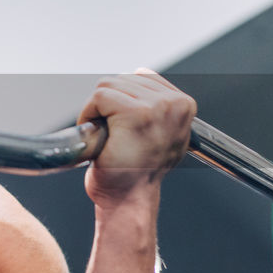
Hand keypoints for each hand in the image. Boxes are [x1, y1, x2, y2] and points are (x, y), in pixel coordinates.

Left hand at [77, 69, 194, 207]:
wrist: (128, 200)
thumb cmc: (135, 171)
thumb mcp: (157, 131)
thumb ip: (155, 101)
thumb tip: (140, 72)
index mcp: (183, 105)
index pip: (140, 77)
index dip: (123, 101)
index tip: (128, 129)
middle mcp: (174, 104)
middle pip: (123, 78)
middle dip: (110, 106)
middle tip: (117, 137)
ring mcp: (157, 107)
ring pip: (108, 85)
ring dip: (99, 112)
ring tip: (111, 138)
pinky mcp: (135, 112)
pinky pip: (99, 96)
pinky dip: (89, 115)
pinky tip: (102, 139)